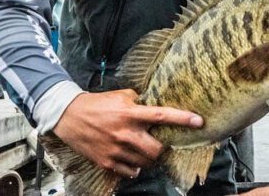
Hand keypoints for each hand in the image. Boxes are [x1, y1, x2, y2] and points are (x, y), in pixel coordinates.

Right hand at [52, 89, 203, 177]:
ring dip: (149, 158)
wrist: (69, 116)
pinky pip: (131, 172)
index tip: (199, 121)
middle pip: (157, 149)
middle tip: (160, 143)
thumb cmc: (97, 104)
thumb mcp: (121, 96)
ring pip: (145, 163)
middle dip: (163, 148)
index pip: (162, 115)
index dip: (183, 119)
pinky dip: (135, 167)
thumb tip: (156, 105)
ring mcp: (116, 150)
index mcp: (130, 114)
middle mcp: (126, 133)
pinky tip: (132, 158)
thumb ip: (139, 102)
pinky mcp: (107, 162)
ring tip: (144, 149)